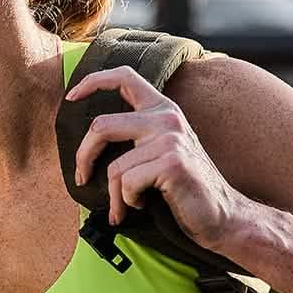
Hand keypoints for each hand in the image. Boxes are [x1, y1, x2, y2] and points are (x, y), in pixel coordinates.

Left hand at [69, 65, 249, 250]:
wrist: (221, 216)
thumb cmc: (184, 189)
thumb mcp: (160, 152)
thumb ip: (136, 137)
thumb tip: (89, 139)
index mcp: (163, 110)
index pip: (124, 77)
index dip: (93, 81)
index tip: (72, 97)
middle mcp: (167, 118)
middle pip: (101, 126)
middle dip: (84, 157)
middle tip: (82, 178)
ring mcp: (171, 139)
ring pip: (114, 167)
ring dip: (114, 195)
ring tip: (126, 206)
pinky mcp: (172, 163)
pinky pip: (127, 184)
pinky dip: (128, 202)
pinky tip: (143, 205)